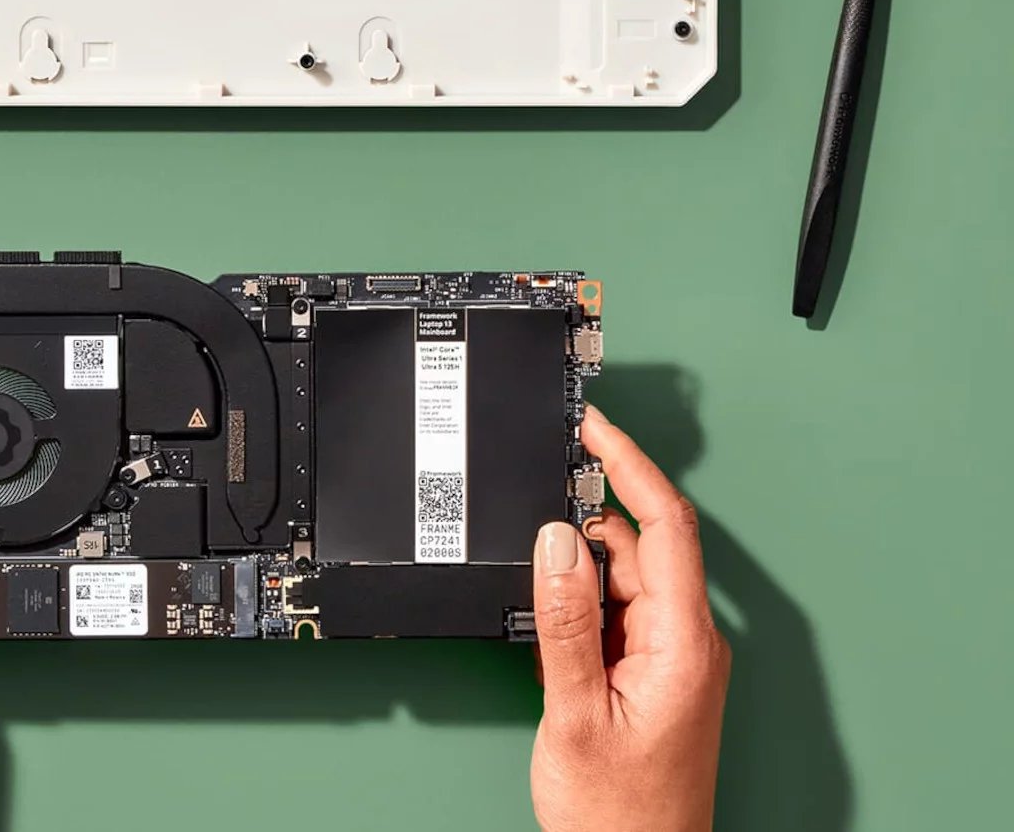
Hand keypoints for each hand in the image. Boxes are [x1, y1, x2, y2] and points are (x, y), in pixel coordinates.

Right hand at [529, 406, 731, 831]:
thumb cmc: (619, 813)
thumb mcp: (576, 710)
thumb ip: (564, 621)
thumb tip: (556, 540)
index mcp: (683, 644)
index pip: (667, 527)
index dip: (631, 466)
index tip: (596, 429)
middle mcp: (688, 643)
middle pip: (641, 548)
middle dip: (587, 522)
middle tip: (536, 500)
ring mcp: (673, 658)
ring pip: (626, 580)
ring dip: (580, 569)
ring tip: (534, 581)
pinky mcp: (655, 673)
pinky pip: (620, 612)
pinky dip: (584, 601)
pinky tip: (551, 616)